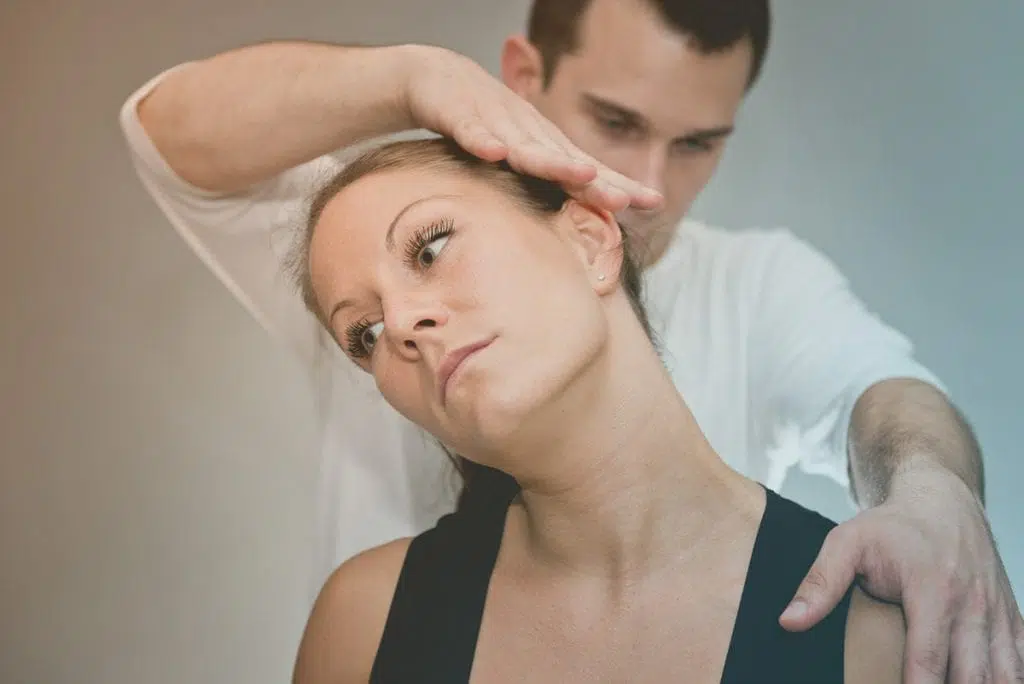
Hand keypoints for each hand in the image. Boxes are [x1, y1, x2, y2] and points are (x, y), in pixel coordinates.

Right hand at [399, 45, 662, 212]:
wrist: (436, 77)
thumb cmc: (485, 123)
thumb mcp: (520, 153)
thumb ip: (545, 181)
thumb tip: (577, 224)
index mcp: (544, 144)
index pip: (586, 168)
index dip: (617, 184)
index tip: (653, 202)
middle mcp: (528, 131)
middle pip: (564, 159)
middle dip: (595, 179)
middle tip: (623, 198)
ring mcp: (496, 121)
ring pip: (524, 145)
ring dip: (550, 160)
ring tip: (579, 173)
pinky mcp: (460, 113)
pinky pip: (472, 129)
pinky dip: (482, 139)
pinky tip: (493, 152)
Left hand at [779, 464, 1023, 682]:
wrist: (941, 499)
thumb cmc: (891, 525)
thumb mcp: (846, 542)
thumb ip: (820, 583)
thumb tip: (789, 621)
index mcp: (933, 589)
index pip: (929, 658)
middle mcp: (973, 605)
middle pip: (971, 676)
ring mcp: (996, 613)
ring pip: (1003, 674)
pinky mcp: (1010, 618)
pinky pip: (1020, 662)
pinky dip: (1007, 678)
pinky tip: (985, 683)